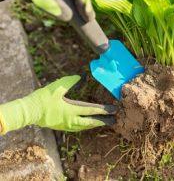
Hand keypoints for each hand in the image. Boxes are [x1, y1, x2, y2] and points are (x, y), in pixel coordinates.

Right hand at [0, 76, 115, 133]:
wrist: (28, 112)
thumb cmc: (41, 99)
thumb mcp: (56, 87)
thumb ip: (70, 81)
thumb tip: (80, 76)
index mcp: (70, 110)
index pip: (91, 110)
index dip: (103, 110)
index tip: (113, 110)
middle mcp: (70, 120)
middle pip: (91, 122)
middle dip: (103, 120)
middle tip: (114, 120)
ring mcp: (66, 125)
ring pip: (85, 126)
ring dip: (95, 124)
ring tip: (104, 122)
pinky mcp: (62, 127)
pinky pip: (78, 128)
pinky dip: (86, 126)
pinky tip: (88, 124)